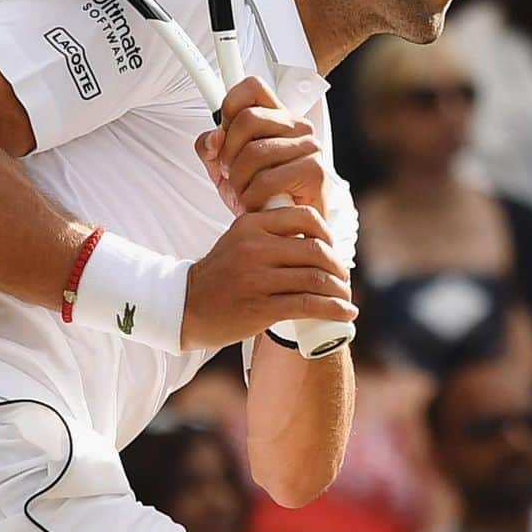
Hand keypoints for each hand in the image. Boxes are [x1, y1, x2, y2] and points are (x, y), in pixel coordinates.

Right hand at [180, 205, 357, 350]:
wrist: (185, 307)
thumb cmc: (220, 275)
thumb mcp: (239, 240)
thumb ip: (269, 231)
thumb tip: (314, 236)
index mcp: (252, 224)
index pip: (305, 218)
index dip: (328, 234)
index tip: (334, 250)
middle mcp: (255, 247)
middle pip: (315, 250)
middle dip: (338, 267)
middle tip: (343, 279)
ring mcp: (257, 278)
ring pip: (315, 278)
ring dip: (339, 290)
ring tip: (346, 298)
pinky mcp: (260, 307)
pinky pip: (307, 305)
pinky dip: (333, 309)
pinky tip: (346, 313)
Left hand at [194, 76, 327, 216]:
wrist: (284, 235)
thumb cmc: (261, 199)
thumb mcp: (226, 169)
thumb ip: (212, 149)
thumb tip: (212, 138)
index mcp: (278, 118)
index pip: (252, 87)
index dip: (229, 105)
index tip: (224, 133)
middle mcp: (297, 127)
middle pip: (247, 118)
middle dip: (229, 153)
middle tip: (233, 174)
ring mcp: (309, 147)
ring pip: (254, 151)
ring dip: (240, 181)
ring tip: (246, 193)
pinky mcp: (314, 171)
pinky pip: (267, 179)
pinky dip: (253, 197)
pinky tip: (258, 203)